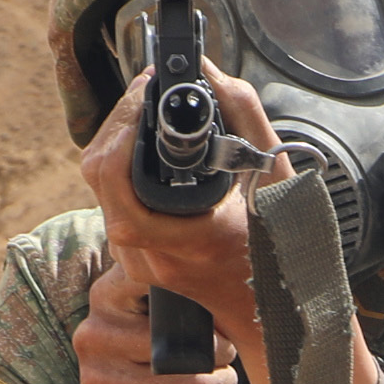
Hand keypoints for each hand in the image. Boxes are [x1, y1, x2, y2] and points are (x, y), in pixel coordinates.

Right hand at [51, 259, 242, 383]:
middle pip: (178, 337)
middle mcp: (92, 334)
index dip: (192, 290)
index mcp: (107, 295)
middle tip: (227, 358)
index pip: (151, 273)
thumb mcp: (160, 325)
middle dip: (216, 351)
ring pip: (184, 383)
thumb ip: (181, 292)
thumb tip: (243, 256)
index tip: (214, 306)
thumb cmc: (152, 375)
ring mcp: (97, 381)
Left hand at [75, 54, 283, 355]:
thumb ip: (243, 116)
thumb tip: (206, 72)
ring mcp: (141, 263)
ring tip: (147, 111)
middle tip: (146, 90)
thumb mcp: (276, 174)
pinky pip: (113, 205)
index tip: (148, 87)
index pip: (117, 176)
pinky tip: (147, 147)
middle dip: (117, 122)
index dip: (124, 121)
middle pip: (98, 174)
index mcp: (185, 238)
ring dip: (116, 142)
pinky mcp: (138, 262)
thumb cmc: (285, 248)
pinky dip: (123, 168)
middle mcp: (152, 256)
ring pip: (101, 190)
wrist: (279, 311)